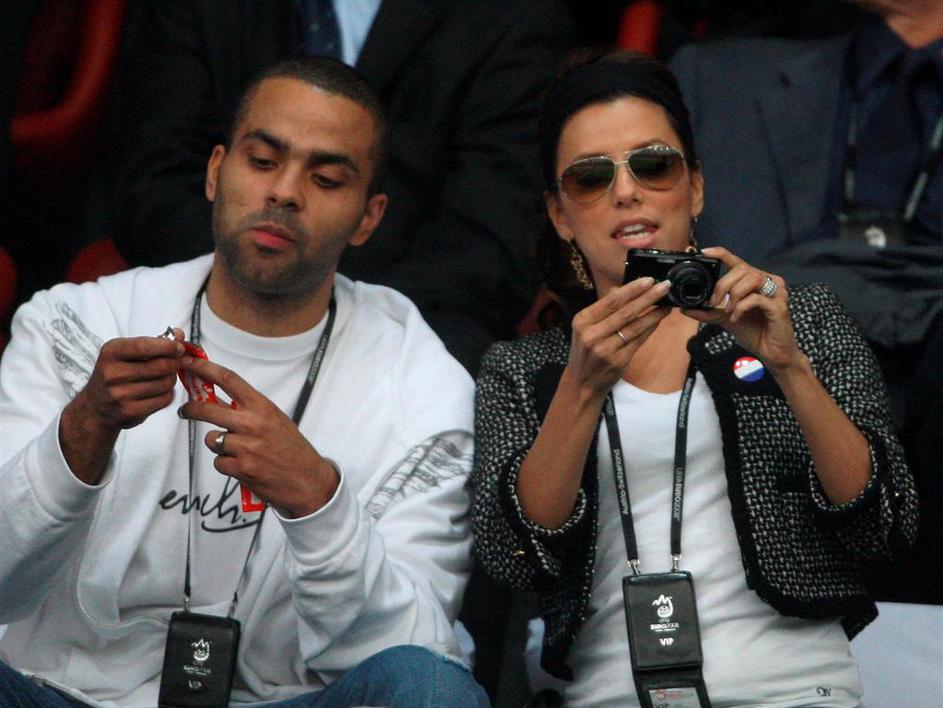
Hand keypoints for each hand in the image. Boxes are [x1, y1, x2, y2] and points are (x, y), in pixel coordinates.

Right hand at [61, 328, 184, 483]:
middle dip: (175, 363)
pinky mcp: (130, 412)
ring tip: (165, 377)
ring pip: (165, 383)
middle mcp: (112, 373)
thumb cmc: (115, 374)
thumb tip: (180, 333)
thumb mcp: (125, 353)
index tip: (180, 347)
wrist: (95, 409)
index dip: (168, 346)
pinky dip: (168, 394)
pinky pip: (164, 399)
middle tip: (176, 363)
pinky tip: (159, 391)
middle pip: (161, 365)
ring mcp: (120, 395)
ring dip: (171, 379)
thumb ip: (153, 343)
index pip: (145, 346)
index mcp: (110, 352)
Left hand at [177, 355, 338, 517]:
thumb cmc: (291, 449)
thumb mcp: (274, 420)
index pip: (228, 379)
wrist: (308, 481)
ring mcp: (246, 446)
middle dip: (190, 409)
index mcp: (263, 407)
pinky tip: (243, 466)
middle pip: (207, 409)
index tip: (188, 362)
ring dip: (218, 445)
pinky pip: (218, 462)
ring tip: (238, 451)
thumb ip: (248, 410)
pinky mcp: (241, 468)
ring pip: (211, 439)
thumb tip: (216, 399)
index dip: (204, 368)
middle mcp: (253, 423)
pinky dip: (226, 465)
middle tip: (185, 410)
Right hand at [568, 277, 671, 395]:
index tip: (648, 280)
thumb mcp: (585, 327)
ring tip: (667, 303)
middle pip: (625, 312)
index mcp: (583, 321)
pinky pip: (639, 340)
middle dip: (648, 297)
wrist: (582, 382)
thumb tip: (620, 288)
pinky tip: (659, 319)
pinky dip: (650, 328)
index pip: (611, 301)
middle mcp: (592, 334)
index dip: (632, 289)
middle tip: (664, 286)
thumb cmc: (585, 351)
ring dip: (654, 313)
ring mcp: (606, 349)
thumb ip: (603, 309)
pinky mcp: (618, 361)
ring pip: (635, 326)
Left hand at [683, 247, 803, 371]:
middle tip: (714, 302)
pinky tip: (736, 318)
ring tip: (729, 312)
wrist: (772, 353)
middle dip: (723, 285)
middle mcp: (769, 281)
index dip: (722, 254)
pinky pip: (757, 299)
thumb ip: (708, 312)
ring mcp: (777, 292)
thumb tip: (685, 308)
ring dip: (734, 295)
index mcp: (756, 281)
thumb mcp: (726, 319)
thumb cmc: (754, 332)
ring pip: (752, 279)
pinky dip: (742, 307)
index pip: (738, 261)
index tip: (704, 252)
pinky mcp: (780, 306)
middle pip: (742, 269)